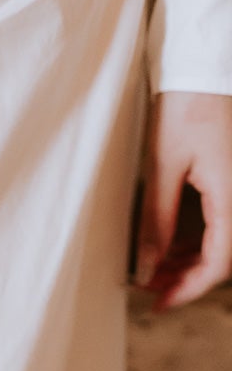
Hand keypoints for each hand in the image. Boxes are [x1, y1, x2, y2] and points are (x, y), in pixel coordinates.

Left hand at [137, 92, 231, 309]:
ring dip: (191, 263)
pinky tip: (172, 249)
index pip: (219, 261)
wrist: (204, 66)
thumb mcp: (163, 167)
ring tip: (155, 272)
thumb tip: (148, 269)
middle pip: (223, 257)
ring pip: (222, 243)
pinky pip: (222, 223)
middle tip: (149, 290)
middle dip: (186, 280)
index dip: (189, 290)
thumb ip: (156, 223)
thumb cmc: (185, 106)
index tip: (159, 304)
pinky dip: (198, 242)